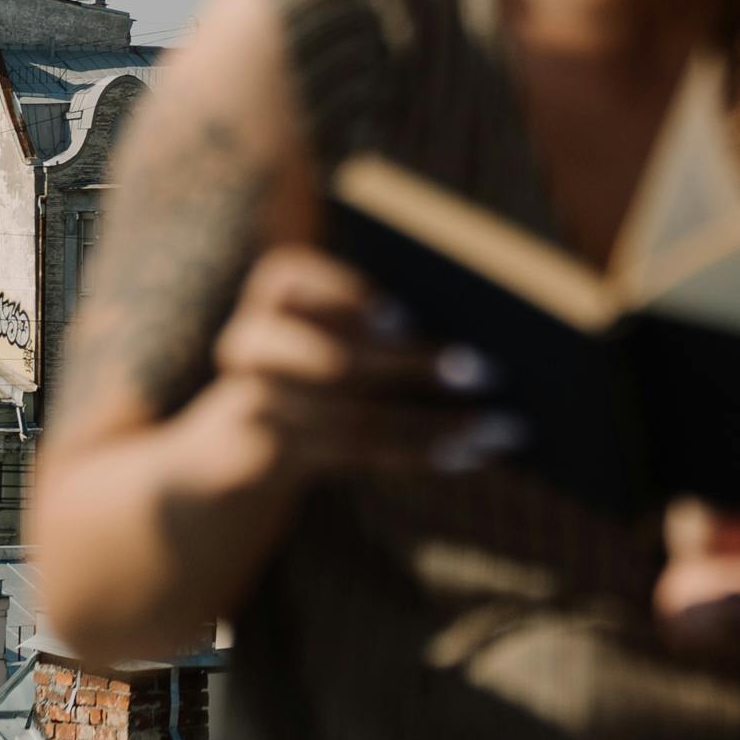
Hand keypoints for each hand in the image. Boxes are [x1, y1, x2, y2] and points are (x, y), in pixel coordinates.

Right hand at [194, 245, 513, 486]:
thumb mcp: (346, 324)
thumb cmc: (328, 358)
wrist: (241, 447)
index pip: (298, 282)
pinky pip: (355, 455)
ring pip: (354, 418)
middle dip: (416, 366)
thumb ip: (394, 314)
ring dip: (436, 425)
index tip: (407, 317)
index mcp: (279, 287)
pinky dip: (420, 453)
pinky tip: (472, 453)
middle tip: (489, 371)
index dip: (353, 303)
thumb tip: (492, 322)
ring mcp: (258, 405)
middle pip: (335, 360)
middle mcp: (254, 341)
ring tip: (498, 429)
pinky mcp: (273, 458)